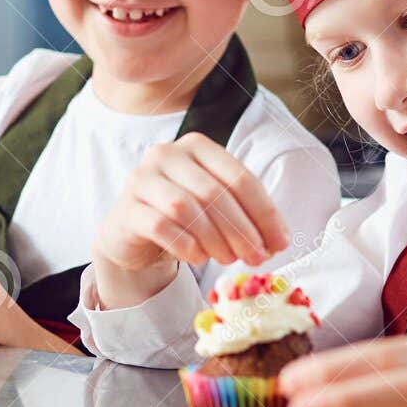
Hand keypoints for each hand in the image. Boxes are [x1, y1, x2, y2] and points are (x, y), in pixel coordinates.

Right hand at [90, 133, 287, 308]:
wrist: (133, 232)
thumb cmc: (182, 217)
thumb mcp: (216, 207)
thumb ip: (245, 215)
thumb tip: (278, 240)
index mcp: (197, 147)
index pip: (239, 177)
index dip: (264, 212)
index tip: (280, 242)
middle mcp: (167, 155)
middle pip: (214, 193)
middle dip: (242, 230)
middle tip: (256, 257)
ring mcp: (142, 179)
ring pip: (186, 208)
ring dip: (215, 239)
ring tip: (229, 259)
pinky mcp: (127, 208)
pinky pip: (161, 226)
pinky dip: (186, 245)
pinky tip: (198, 257)